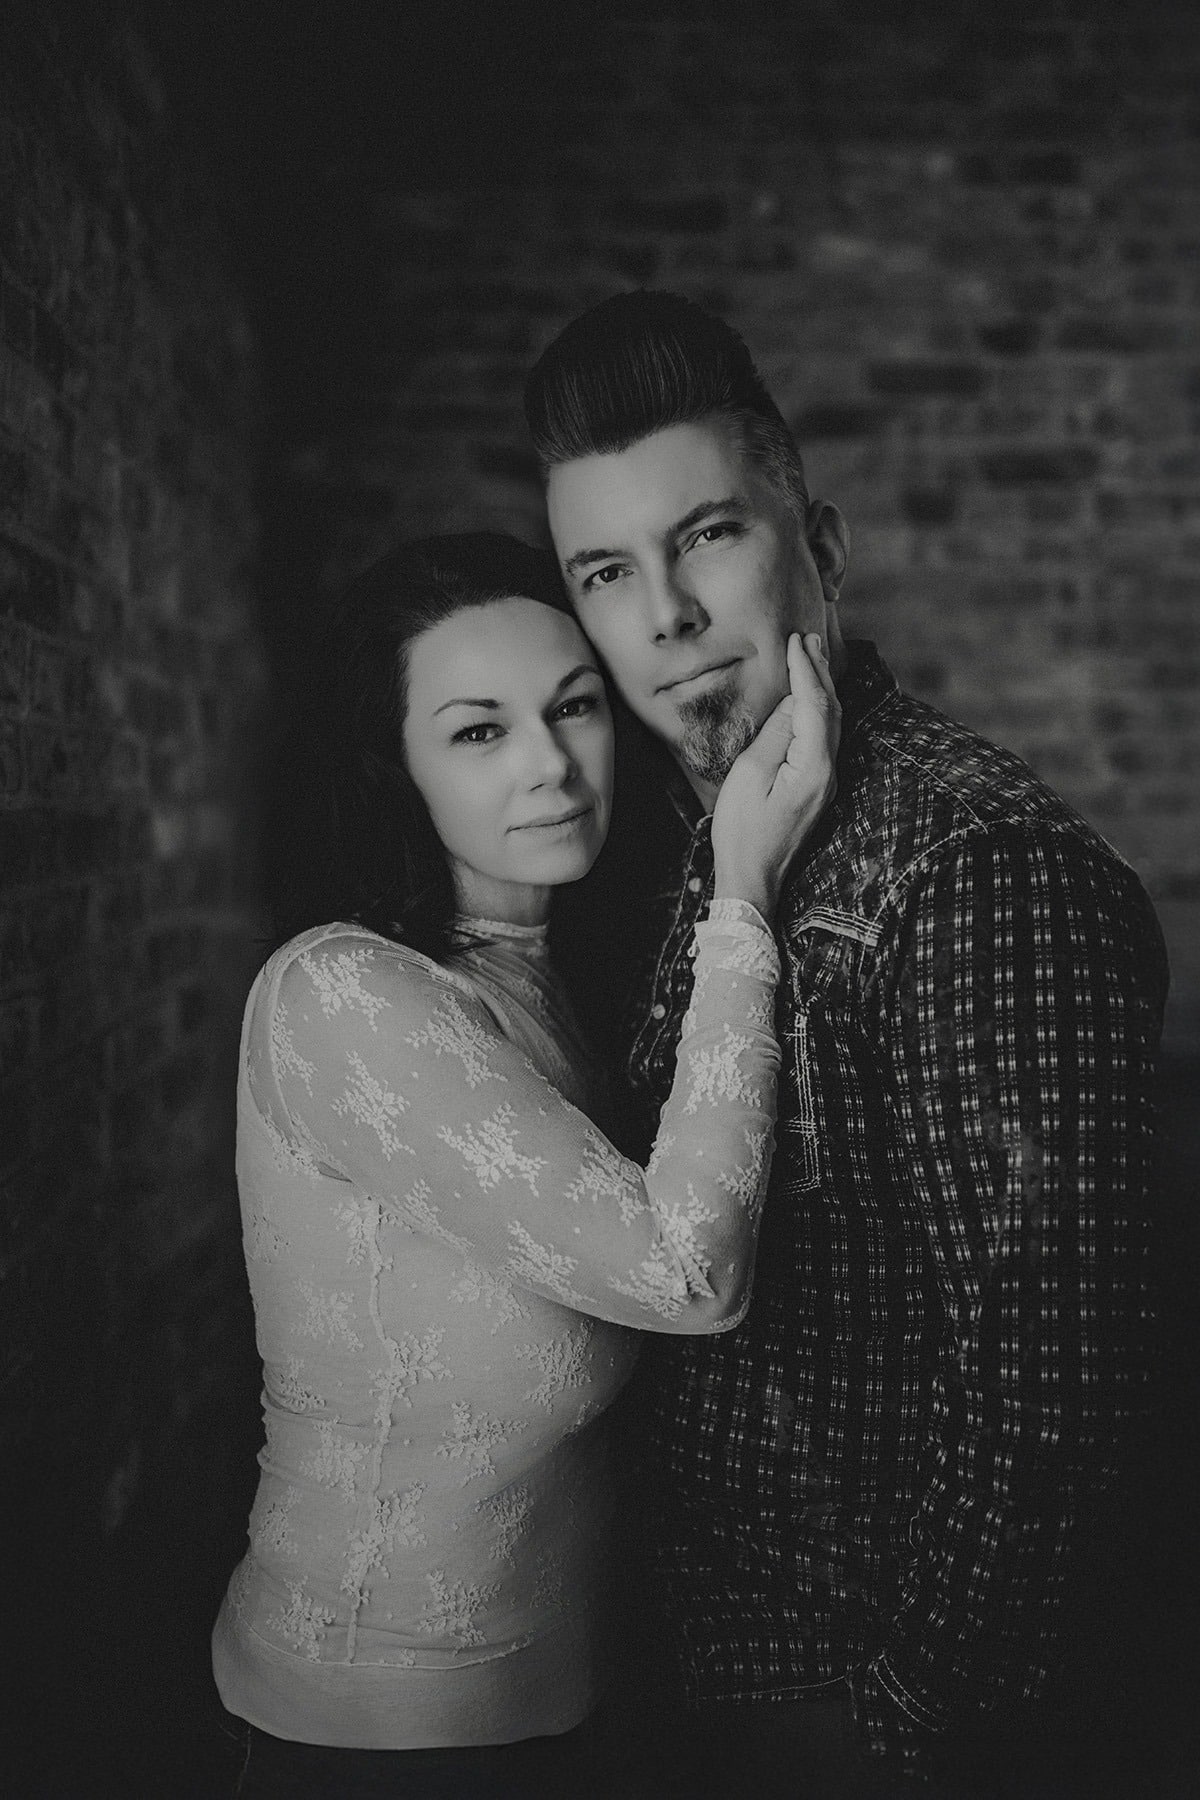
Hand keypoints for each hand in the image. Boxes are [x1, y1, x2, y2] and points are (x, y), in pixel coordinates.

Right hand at [711, 632, 840, 919]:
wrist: (753, 878)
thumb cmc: (743, 831)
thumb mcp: (750, 775)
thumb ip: (775, 735)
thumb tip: (791, 702)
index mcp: (813, 767)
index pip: (814, 706)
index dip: (806, 671)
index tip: (796, 641)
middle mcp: (829, 773)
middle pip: (831, 712)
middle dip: (820, 673)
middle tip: (811, 638)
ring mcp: (826, 783)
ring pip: (831, 725)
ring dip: (822, 689)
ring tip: (813, 658)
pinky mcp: (816, 790)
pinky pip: (824, 740)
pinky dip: (818, 712)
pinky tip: (810, 700)